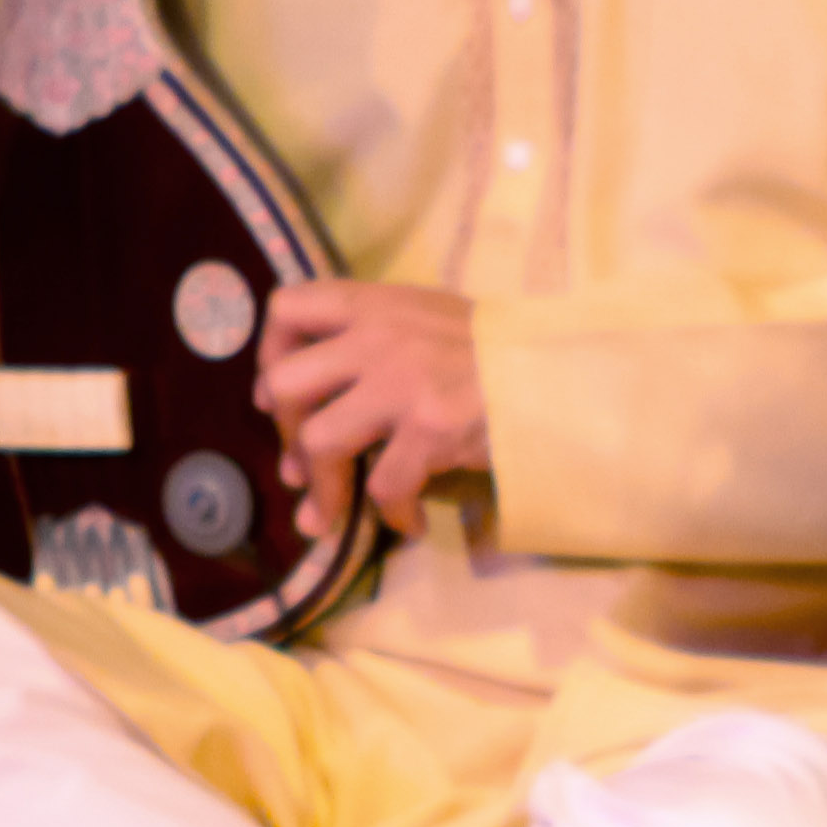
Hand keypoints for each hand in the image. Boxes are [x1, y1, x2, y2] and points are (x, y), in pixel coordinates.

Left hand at [256, 281, 487, 537]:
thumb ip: (375, 335)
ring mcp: (403, 384)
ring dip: (322, 489)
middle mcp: (379, 338)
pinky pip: (384, 485)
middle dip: (285, 432)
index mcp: (376, 305)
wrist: (557, 370)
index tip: (279, 393)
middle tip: (302, 461)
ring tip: (332, 514)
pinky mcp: (431, 430)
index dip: (269, 354)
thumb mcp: (428, 317)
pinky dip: (392, 514)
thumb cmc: (496, 347)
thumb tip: (322, 389)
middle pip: (287, 384)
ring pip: (320, 442)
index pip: (286, 308)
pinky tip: (409, 522)